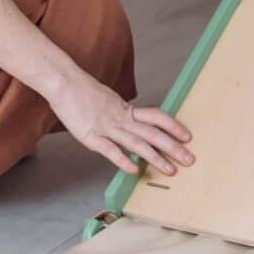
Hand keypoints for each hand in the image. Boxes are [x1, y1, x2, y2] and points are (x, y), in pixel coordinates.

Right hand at [47, 70, 194, 177]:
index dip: (173, 126)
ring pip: (136, 143)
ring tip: (170, 170)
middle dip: (173, 147)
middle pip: (152, 133)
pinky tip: (135, 170)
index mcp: (126, 108)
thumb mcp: (108, 100)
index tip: (188, 136)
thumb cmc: (83, 92)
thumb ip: (120, 113)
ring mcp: (107, 127)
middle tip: (190, 159)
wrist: (64, 82)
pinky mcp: (91, 137)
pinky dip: (124, 160)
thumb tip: (132, 123)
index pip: (156, 116)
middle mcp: (121, 118)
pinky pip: (110, 150)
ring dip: (155, 158)